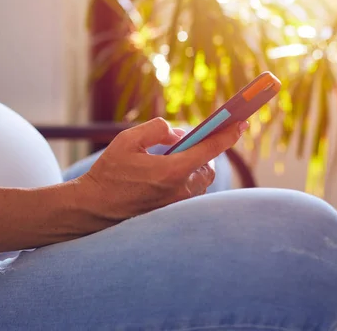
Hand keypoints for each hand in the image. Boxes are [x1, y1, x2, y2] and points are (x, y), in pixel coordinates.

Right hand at [77, 118, 247, 222]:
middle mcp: (179, 191)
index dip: (228, 134)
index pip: (210, 149)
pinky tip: (163, 176)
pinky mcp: (170, 213)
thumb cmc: (109, 173)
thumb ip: (157, 129)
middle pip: (208, 168)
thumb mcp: (128, 140)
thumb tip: (178, 134)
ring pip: (199, 183)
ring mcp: (176, 205)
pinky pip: (188, 193)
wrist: (94, 208)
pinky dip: (184, 180)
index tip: (242, 123)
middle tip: (190, 143)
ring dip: (193, 168)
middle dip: (204, 153)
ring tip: (171, 159)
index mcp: (171, 171)